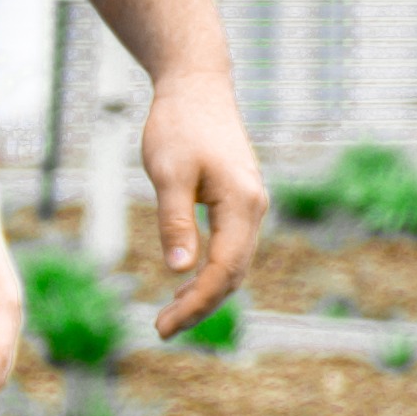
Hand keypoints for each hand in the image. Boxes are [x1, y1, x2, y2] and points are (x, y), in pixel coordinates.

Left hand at [140, 67, 270, 336]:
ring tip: (171, 313)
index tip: (163, 326)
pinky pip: (232, 247)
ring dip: (206, 291)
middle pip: (235, 274)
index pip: (224, 270)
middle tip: (161, 328)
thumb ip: (175, 222)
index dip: (195, 303)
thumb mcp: (168, 174)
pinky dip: (212, 271)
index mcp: (242, 204)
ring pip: (236, 263)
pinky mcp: (240, 200)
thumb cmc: (179, 125)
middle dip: (201, 305)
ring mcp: (251, 205)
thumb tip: (179, 270)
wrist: (198, 87)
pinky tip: (186, 280)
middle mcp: (255, 208)